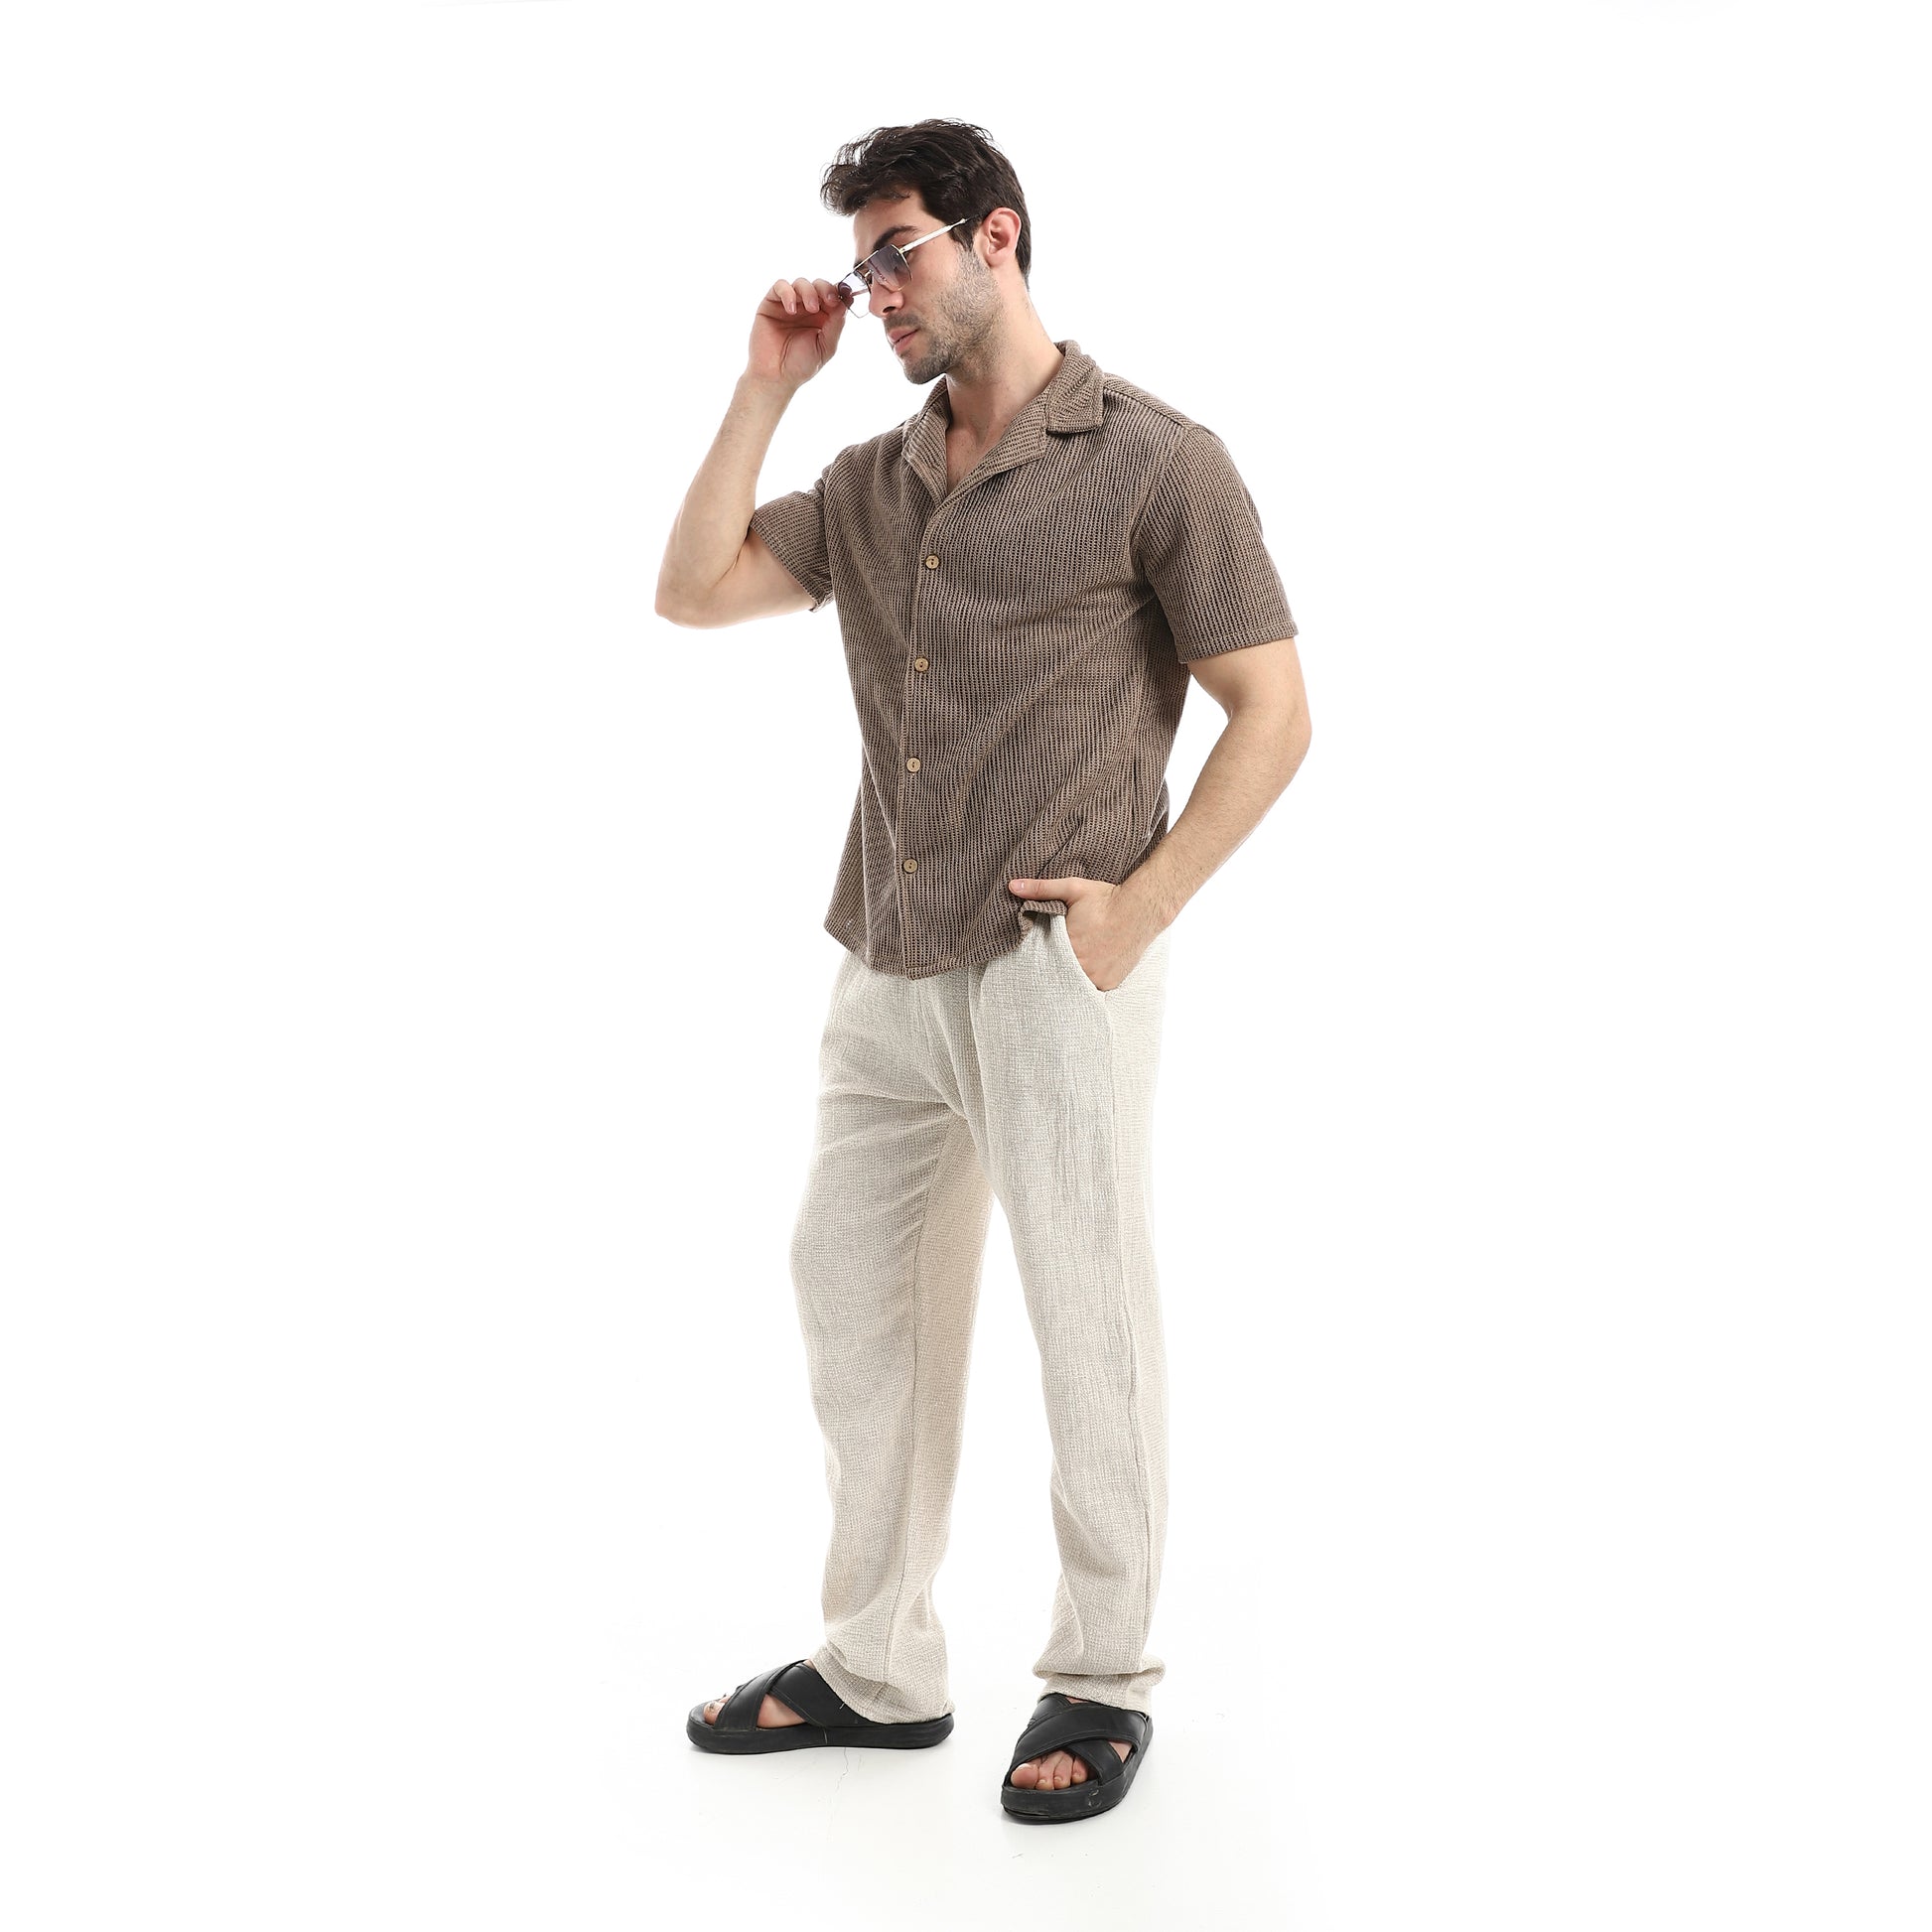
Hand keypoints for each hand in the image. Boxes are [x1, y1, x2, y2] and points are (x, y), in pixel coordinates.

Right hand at [748, 276, 846, 389]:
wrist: (775, 376)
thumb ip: (836, 323)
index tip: (843, 297)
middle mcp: (806, 309)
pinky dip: (787, 293)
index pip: (833, 296)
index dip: (839, 293)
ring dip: (808, 291)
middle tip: (829, 300)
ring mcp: (789, 305)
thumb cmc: (800, 365)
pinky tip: (792, 310)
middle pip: (818, 285)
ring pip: (801, 283)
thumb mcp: (826, 346)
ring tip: (811, 308)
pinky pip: (780, 286)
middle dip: (825, 289)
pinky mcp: (771, 304)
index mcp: (822, 318)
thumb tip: (846, 300)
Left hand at [1008, 876, 1161, 992]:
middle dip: (1054, 967)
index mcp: (1067, 947)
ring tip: (1072, 961)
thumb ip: (1040, 889)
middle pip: (1058, 974)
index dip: (1040, 957)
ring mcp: (1097, 978)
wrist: (1142, 908)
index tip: (1039, 952)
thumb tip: (1012, 885)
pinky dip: (1088, 980)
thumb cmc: (1106, 899)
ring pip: (1074, 983)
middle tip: (1056, 957)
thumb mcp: (1072, 889)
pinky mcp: (1109, 984)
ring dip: (1071, 975)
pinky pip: (1091, 988)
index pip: (1043, 960)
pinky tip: (1090, 966)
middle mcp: (1082, 968)